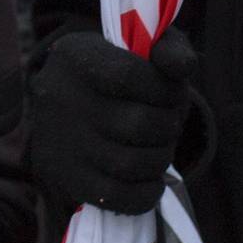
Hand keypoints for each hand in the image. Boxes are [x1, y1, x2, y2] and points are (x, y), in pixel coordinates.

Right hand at [28, 26, 197, 214]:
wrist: (68, 103)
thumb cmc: (115, 70)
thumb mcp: (139, 46)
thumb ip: (168, 49)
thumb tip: (183, 68)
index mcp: (76, 56)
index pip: (129, 76)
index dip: (165, 90)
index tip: (171, 93)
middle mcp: (60, 98)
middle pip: (138, 125)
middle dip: (169, 126)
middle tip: (168, 123)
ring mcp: (60, 141)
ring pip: (131, 164)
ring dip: (160, 158)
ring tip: (158, 147)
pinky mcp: (66, 177)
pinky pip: (117, 196)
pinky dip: (146, 192)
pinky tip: (150, 178)